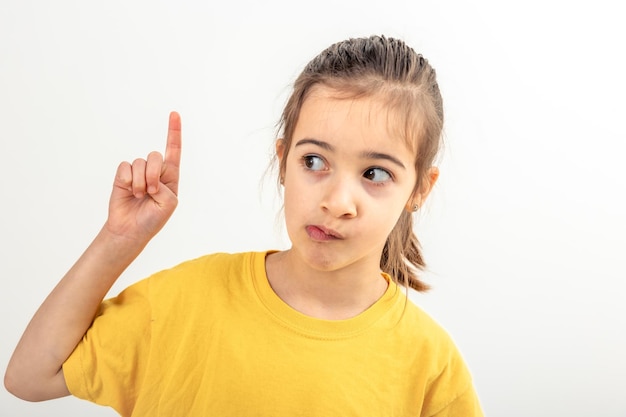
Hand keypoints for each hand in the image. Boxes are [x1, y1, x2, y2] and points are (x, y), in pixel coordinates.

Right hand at [105, 111, 181, 242]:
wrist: (131, 229)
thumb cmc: (153, 218)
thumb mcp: (168, 204)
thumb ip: (166, 187)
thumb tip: (150, 176)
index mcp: (170, 176)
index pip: (173, 151)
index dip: (174, 132)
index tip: (174, 114)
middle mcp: (155, 171)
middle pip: (155, 156)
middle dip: (153, 174)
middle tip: (151, 192)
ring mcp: (138, 172)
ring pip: (140, 162)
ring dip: (140, 182)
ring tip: (139, 196)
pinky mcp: (123, 175)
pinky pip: (125, 167)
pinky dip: (127, 181)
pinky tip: (129, 192)